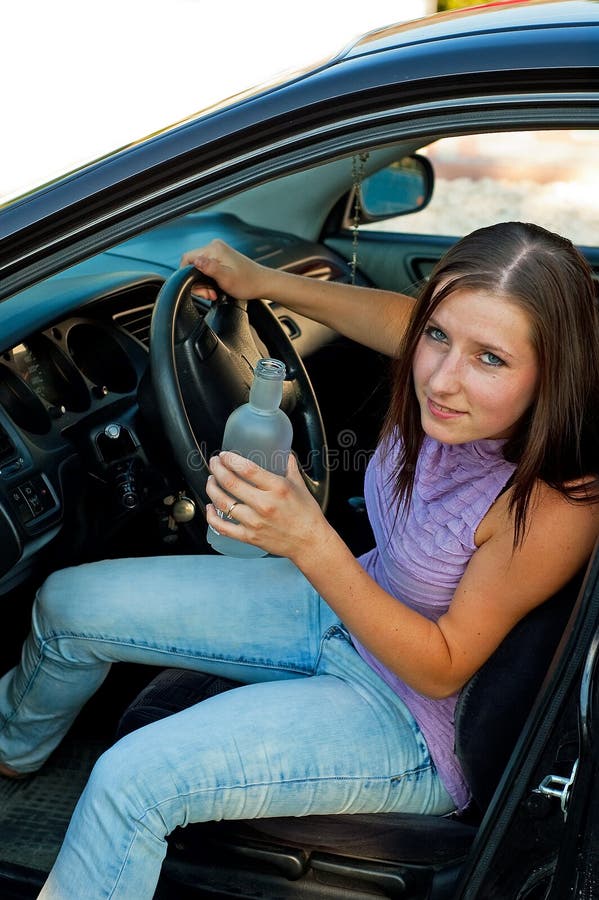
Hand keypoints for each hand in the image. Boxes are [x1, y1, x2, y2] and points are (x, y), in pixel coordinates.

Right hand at [180, 239, 269, 301]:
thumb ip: (209, 268)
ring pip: (199, 269)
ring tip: (213, 292)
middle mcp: (215, 247)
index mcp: (214, 249)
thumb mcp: (226, 278)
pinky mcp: (221, 259)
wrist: (262, 283)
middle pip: (193, 265)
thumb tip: (195, 261)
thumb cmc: (247, 283)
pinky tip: (216, 288)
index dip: (186, 275)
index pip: (187, 258)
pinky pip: (207, 269)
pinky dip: (209, 281)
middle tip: (208, 294)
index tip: (197, 288)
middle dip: (197, 282)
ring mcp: (218, 253)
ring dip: (203, 284)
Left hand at [205, 451, 332, 562]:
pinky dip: (212, 516)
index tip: (224, 455)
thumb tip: (285, 454)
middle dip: (217, 469)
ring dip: (212, 488)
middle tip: (214, 463)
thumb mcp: (300, 486)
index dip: (231, 459)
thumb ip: (290, 468)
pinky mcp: (249, 536)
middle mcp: (264, 504)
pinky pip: (223, 526)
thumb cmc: (307, 515)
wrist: (310, 542)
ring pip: (223, 502)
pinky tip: (209, 507)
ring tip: (211, 480)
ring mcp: (255, 522)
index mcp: (277, 488)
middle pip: (230, 483)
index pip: (247, 469)